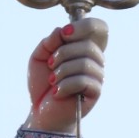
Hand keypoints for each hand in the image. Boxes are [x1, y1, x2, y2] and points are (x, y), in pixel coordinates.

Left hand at [25, 18, 106, 132]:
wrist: (41, 111)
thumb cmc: (43, 83)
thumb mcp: (39, 56)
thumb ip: (49, 41)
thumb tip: (63, 31)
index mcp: (83, 46)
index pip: (99, 27)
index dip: (83, 26)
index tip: (64, 34)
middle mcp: (95, 59)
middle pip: (88, 45)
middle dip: (63, 53)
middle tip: (51, 65)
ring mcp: (98, 75)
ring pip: (85, 63)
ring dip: (62, 71)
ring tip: (52, 80)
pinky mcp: (96, 92)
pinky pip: (83, 81)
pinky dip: (64, 85)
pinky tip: (57, 92)